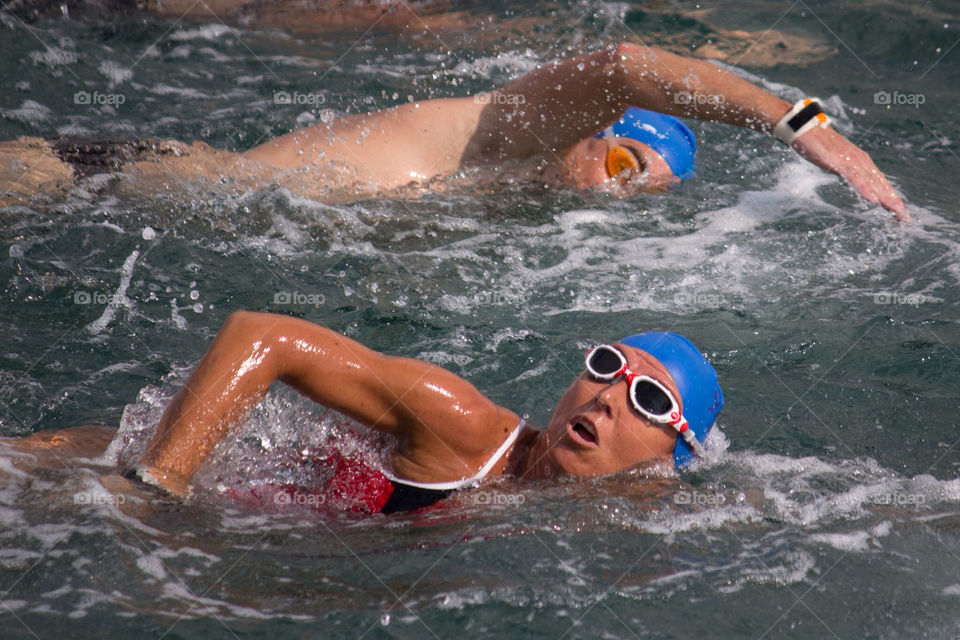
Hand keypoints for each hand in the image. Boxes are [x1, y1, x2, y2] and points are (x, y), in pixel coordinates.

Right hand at [791, 125, 908, 221]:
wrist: (806, 128)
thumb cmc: (819, 144)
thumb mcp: (837, 162)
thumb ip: (847, 171)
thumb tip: (855, 180)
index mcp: (862, 162)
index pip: (881, 183)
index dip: (891, 198)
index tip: (900, 213)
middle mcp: (862, 162)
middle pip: (882, 185)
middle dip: (894, 202)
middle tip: (905, 219)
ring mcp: (852, 162)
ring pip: (873, 183)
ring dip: (885, 198)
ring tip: (896, 211)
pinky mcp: (840, 163)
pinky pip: (855, 178)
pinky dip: (865, 189)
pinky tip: (873, 200)